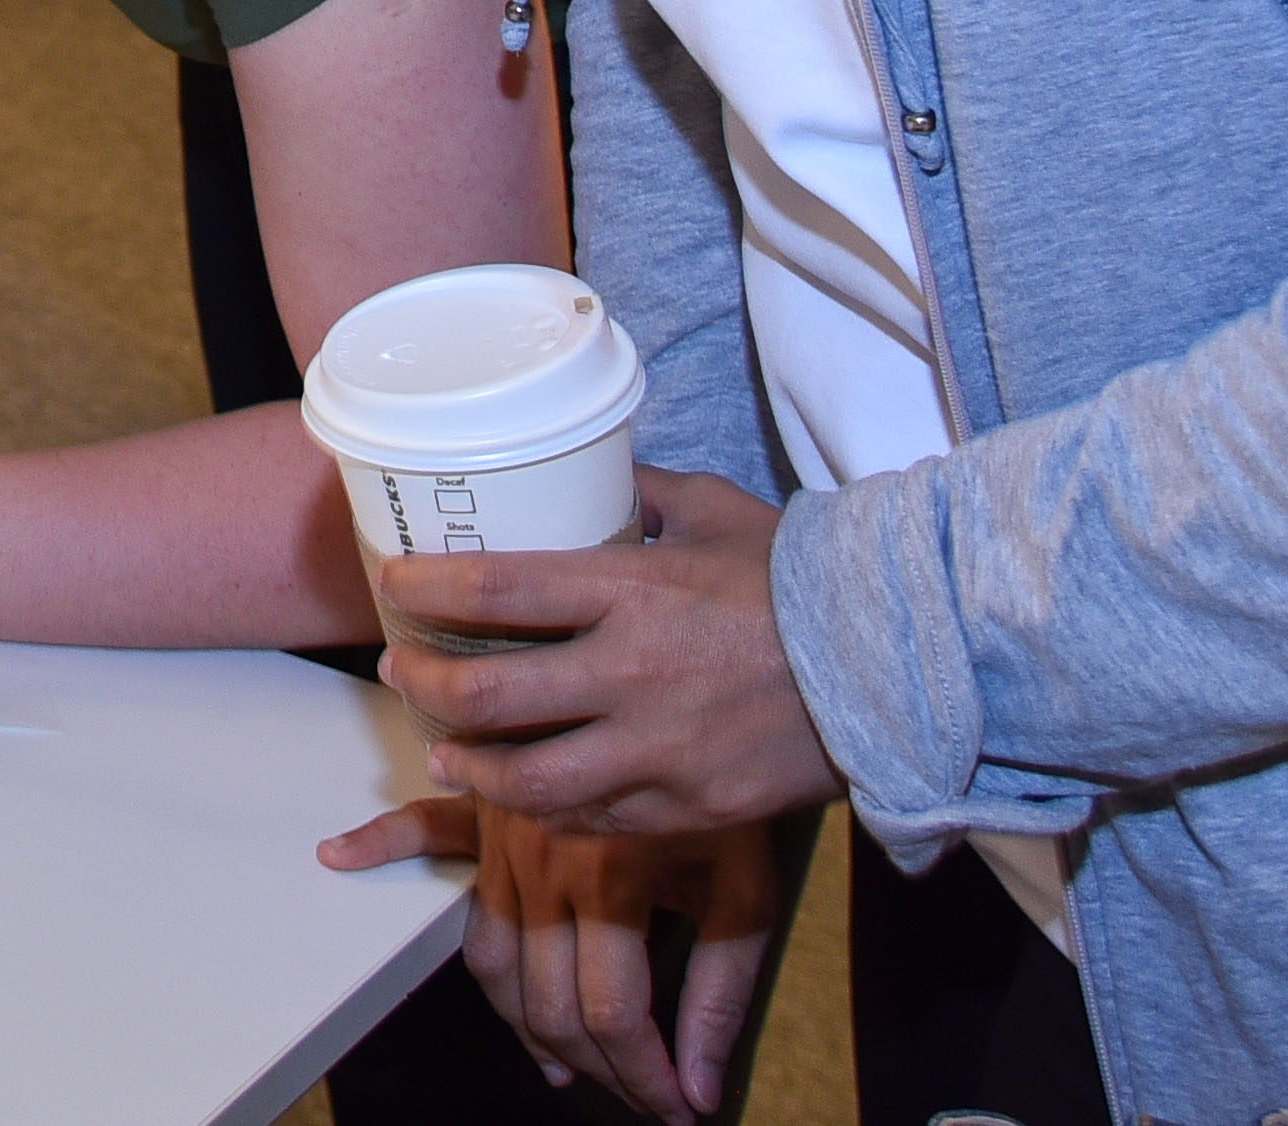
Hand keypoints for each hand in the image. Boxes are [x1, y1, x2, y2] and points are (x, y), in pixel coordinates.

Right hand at [327, 797, 783, 1120]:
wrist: (691, 656)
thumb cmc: (726, 767)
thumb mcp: (745, 878)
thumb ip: (722, 987)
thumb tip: (701, 1089)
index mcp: (616, 879)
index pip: (611, 1011)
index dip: (643, 1077)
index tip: (676, 1109)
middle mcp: (551, 863)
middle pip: (547, 998)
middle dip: (596, 1066)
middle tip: (637, 1093)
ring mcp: (510, 833)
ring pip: (491, 954)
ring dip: (520, 1021)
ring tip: (557, 1062)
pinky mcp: (492, 798)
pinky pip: (422, 825)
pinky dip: (378, 844)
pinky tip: (341, 856)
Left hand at [378, 467, 842, 837]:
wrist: (893, 666)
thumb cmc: (800, 579)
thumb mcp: (715, 512)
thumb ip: (643, 493)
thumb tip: (590, 468)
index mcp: (632, 589)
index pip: (494, 590)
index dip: (423, 590)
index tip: (394, 584)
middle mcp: (631, 673)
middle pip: (485, 696)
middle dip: (422, 685)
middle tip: (400, 670)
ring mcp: (657, 751)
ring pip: (523, 780)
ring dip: (467, 764)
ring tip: (443, 747)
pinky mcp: (686, 809)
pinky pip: (590, 819)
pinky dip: (542, 809)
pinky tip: (521, 792)